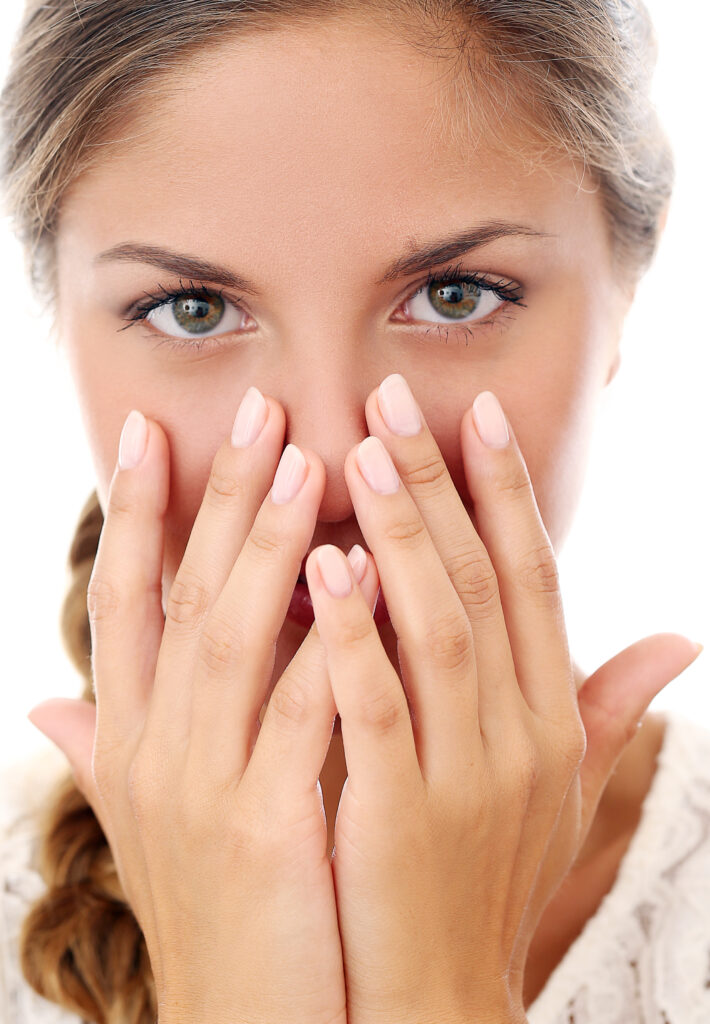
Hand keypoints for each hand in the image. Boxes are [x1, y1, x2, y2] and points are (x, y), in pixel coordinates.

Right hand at [27, 395, 377, 1023]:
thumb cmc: (214, 909)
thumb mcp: (146, 826)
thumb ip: (104, 752)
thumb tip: (49, 706)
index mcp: (127, 740)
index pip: (122, 602)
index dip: (130, 513)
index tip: (151, 432)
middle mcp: (149, 751)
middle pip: (179, 595)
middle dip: (218, 497)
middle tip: (260, 408)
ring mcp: (200, 789)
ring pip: (231, 636)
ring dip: (270, 544)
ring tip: (310, 460)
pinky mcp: (263, 829)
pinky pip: (300, 714)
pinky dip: (327, 641)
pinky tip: (359, 574)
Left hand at [305, 374, 701, 1023]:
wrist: (442, 1000)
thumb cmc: (492, 880)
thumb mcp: (563, 792)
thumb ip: (608, 709)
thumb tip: (676, 644)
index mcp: (551, 716)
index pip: (534, 579)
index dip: (506, 493)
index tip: (474, 415)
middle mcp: (523, 734)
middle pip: (482, 583)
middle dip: (437, 487)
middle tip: (390, 400)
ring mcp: (468, 775)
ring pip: (439, 628)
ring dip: (402, 537)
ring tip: (355, 454)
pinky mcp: (404, 818)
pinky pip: (379, 708)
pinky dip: (356, 635)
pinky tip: (326, 569)